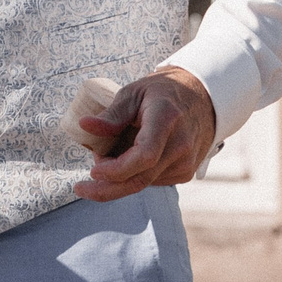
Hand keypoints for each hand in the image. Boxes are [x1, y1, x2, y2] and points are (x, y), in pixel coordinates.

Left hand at [73, 67, 216, 201]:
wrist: (201, 100)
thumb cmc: (161, 94)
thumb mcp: (133, 93)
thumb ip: (112, 114)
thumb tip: (84, 126)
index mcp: (166, 119)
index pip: (145, 154)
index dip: (117, 169)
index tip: (93, 170)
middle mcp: (180, 145)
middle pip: (141, 178)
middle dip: (107, 188)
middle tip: (80, 188)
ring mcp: (185, 162)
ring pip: (144, 183)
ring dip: (117, 177)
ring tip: (105, 154)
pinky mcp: (185, 173)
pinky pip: (151, 180)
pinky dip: (132, 175)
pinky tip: (123, 158)